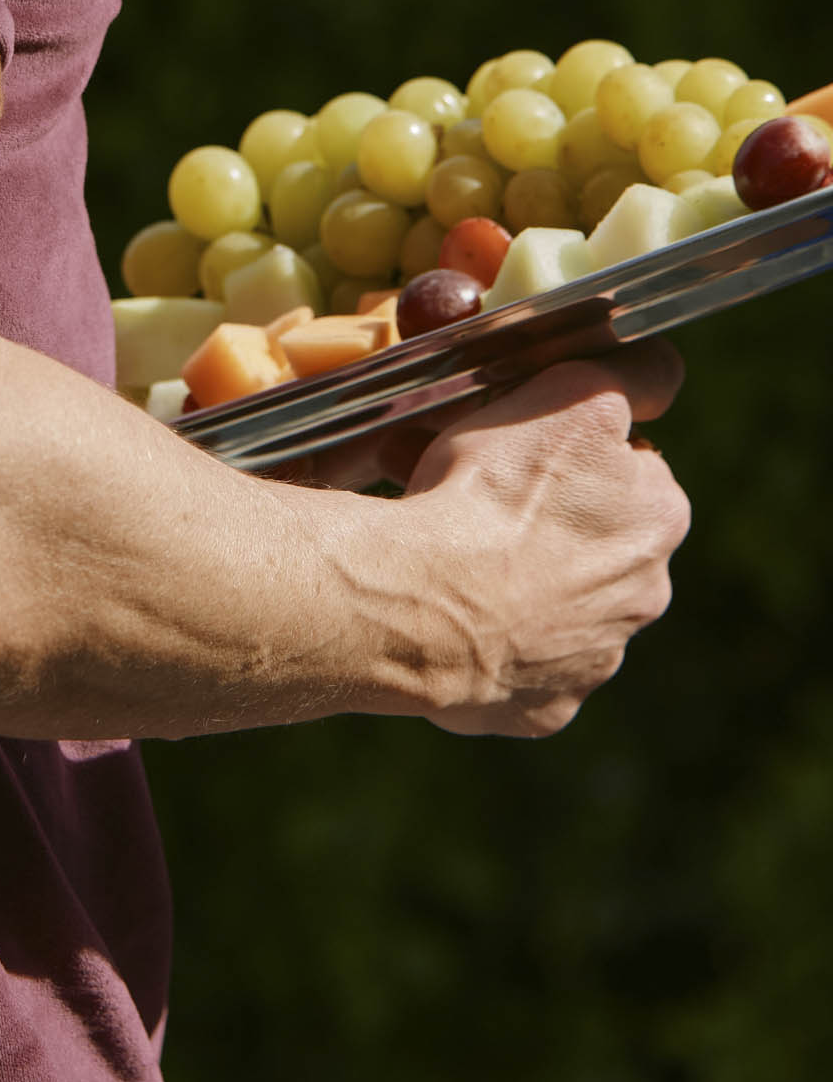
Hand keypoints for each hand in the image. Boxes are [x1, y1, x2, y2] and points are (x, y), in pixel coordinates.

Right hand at [394, 351, 689, 736]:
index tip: (519, 449)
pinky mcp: (544, 709)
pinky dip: (489, 643)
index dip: (569, 453)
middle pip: (592, 540)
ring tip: (445, 554)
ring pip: (556, 605)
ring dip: (513, 579)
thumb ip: (630, 374)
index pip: (629, 469)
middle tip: (471, 495)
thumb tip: (660, 371)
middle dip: (542, 518)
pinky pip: (520, 670)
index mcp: (658, 518)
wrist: (422, 606)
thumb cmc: (491, 494)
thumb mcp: (569, 394)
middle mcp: (643, 595)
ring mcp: (594, 660)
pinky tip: (451, 616)